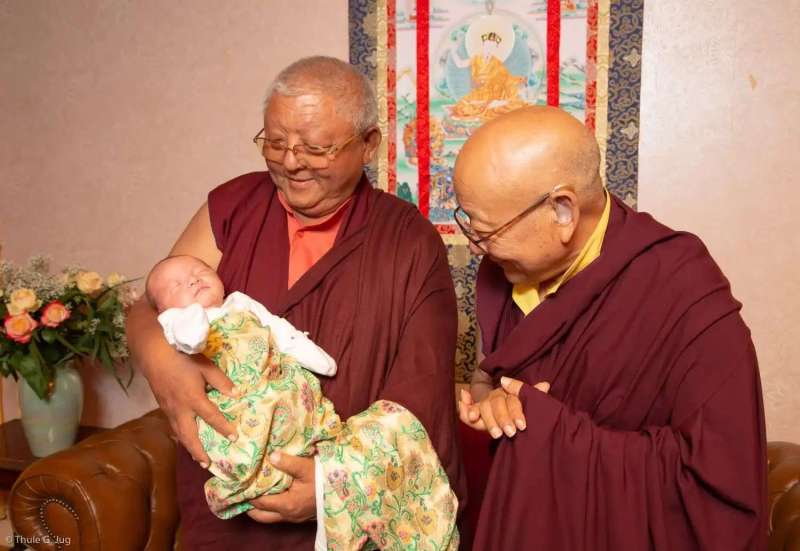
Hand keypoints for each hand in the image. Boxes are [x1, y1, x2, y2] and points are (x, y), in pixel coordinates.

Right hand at [146, 350, 237, 466]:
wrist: (154, 354)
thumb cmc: (182, 358)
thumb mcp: (206, 366)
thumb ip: (221, 382)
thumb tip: (236, 394)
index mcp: (193, 398)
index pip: (211, 417)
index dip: (224, 428)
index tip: (234, 438)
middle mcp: (180, 409)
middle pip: (189, 436)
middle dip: (198, 451)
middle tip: (207, 464)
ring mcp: (169, 409)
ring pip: (179, 433)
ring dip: (188, 447)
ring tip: (197, 458)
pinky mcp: (162, 406)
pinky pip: (173, 426)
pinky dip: (180, 436)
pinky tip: (185, 438)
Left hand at [247, 452, 316, 523]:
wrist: (342, 491)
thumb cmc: (323, 479)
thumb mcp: (306, 467)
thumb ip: (288, 462)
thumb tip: (271, 456)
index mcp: (286, 504)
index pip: (260, 502)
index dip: (248, 495)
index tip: (240, 485)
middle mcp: (288, 515)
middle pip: (261, 516)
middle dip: (249, 507)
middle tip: (242, 494)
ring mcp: (295, 518)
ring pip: (270, 518)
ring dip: (260, 509)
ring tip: (254, 495)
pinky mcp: (300, 517)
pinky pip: (280, 516)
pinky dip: (271, 509)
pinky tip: (273, 497)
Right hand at [458, 377, 549, 438]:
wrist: (509, 418)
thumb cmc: (520, 411)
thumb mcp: (529, 405)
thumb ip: (535, 396)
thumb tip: (545, 384)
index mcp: (510, 394)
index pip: (512, 400)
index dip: (516, 412)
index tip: (522, 426)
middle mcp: (496, 396)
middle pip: (497, 404)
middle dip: (503, 418)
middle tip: (510, 433)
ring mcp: (484, 404)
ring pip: (483, 408)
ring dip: (489, 420)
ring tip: (496, 435)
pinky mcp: (475, 413)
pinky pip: (466, 412)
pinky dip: (464, 412)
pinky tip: (470, 416)